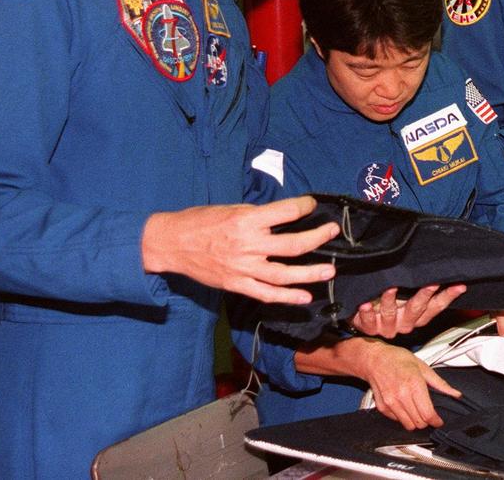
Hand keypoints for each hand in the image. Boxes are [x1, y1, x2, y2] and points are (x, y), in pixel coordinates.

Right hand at [142, 196, 337, 303]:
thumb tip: (285, 215)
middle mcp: (248, 245)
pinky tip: (305, 298)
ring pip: (284, 274)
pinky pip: (265, 294)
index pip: (286, 212)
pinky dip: (286, 297)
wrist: (171, 243)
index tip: (312, 204)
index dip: (304, 207)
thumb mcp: (231, 208)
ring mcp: (243, 268)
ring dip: (310, 273)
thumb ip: (258, 215)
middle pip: (293, 245)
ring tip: (330, 270)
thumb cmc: (201, 221)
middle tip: (332, 231)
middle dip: (318, 238)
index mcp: (246, 220)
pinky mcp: (236, 284)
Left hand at [350, 284, 466, 338]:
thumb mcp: (406, 297)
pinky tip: (365, 305)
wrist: (363, 319)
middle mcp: (404, 323)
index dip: (447, 297)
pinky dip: (366, 313)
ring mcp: (386, 327)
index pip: (435, 307)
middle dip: (424, 296)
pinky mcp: (368, 328)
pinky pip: (368, 322)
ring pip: (391, 315)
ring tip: (390, 288)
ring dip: (391, 301)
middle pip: (416, 310)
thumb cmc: (388, 304)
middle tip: (431, 283)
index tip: (459, 286)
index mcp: (416, 317)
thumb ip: (420, 288)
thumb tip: (439, 270)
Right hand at [360, 339, 460, 429]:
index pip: (428, 414)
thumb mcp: (423, 366)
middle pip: (419, 422)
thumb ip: (440, 383)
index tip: (438, 421)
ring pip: (408, 425)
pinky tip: (404, 406)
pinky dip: (403, 417)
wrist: (374, 359)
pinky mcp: (382, 407)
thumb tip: (456, 394)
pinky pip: (397, 421)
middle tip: (428, 413)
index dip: (436, 421)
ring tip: (417, 411)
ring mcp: (390, 402)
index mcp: (414, 384)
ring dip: (415, 421)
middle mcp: (401, 395)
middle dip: (426, 420)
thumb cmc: (398, 359)